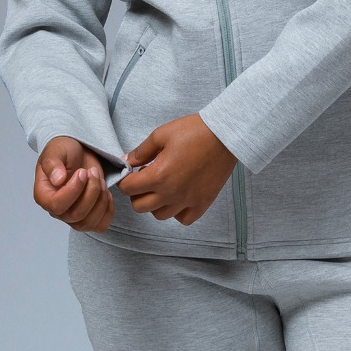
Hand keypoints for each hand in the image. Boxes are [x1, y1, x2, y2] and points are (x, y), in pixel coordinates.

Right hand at [35, 136, 114, 233]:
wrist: (80, 152)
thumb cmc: (65, 151)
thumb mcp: (55, 150)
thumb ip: (53, 163)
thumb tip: (57, 180)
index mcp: (44, 196)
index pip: (57, 205)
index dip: (73, 191)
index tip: (82, 172)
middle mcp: (57, 210)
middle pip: (76, 215)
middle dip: (91, 192)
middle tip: (93, 172)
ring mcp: (73, 216)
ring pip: (89, 223)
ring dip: (100, 201)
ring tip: (101, 181)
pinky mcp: (89, 216)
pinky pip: (100, 225)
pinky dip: (108, 210)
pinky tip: (106, 193)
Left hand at [116, 114, 237, 225]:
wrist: (224, 135)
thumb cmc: (194, 131)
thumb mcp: (161, 135)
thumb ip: (141, 151)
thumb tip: (127, 161)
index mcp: (159, 175)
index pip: (128, 188)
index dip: (126, 179)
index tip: (132, 173)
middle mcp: (171, 193)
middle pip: (140, 206)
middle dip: (136, 193)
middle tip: (145, 179)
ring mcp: (188, 200)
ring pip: (160, 215)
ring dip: (155, 203)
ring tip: (162, 187)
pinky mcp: (203, 203)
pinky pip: (183, 219)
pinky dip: (177, 212)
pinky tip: (178, 197)